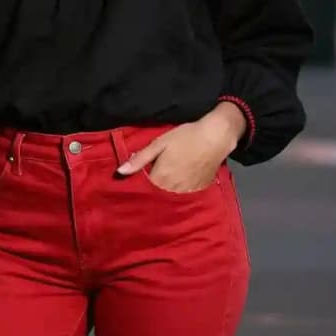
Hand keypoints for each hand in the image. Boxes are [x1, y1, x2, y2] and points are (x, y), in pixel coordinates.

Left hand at [116, 107, 243, 192]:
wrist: (215, 137)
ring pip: (170, 198)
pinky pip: (185, 197)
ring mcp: (187, 192)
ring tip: (164, 186)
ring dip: (165, 194)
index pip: (143, 190)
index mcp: (160, 178)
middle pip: (156, 196)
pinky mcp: (199, 190)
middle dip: (151, 193)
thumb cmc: (185, 137)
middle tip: (150, 184)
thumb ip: (140, 159)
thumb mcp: (159, 144)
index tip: (133, 186)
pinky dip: (179, 193)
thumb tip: (119, 172)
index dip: (138, 187)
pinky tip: (179, 185)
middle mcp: (172, 189)